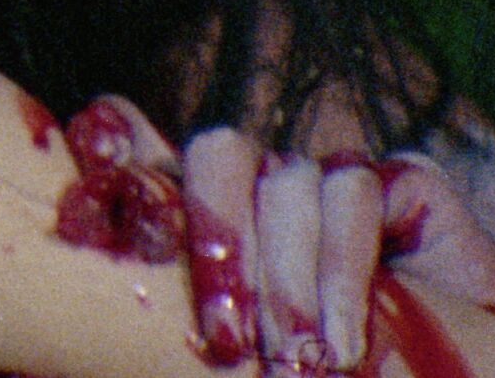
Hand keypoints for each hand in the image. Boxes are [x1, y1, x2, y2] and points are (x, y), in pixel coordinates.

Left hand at [80, 96, 494, 373]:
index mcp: (197, 212)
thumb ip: (186, 304)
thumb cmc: (305, 367)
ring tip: (298, 361)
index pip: (144, 148)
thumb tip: (103, 312)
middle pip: (217, 155)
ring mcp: (319, 176)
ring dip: (288, 283)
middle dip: (219, 244)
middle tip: (224, 340)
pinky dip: (343, 269)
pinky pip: (352, 190)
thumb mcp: (237, 342)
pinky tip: (342, 339)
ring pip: (284, 181)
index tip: (100, 155)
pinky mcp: (394, 179)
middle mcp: (254, 181)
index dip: (119, 138)